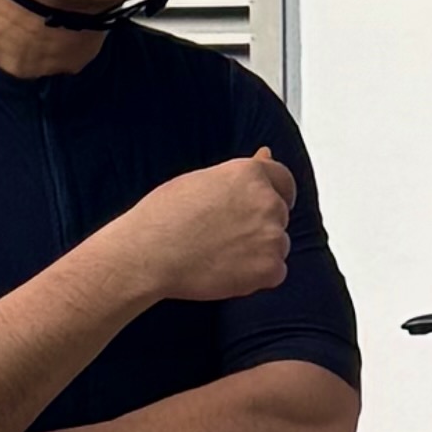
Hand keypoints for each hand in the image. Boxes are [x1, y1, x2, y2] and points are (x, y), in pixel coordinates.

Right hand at [119, 149, 300, 310]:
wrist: (147, 255)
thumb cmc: (163, 217)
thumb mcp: (201, 180)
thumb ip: (240, 173)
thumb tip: (266, 155)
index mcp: (250, 174)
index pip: (283, 180)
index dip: (275, 194)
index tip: (265, 206)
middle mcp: (267, 201)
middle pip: (279, 215)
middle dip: (259, 225)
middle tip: (223, 237)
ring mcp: (272, 235)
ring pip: (277, 245)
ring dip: (258, 251)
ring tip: (219, 254)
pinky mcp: (270, 267)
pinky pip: (274, 272)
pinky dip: (256, 276)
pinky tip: (225, 271)